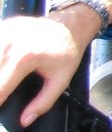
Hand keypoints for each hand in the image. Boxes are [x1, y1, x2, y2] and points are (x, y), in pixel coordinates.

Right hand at [0, 12, 94, 126]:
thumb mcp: (61, 80)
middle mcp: (10, 43)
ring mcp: (5, 32)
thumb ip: (43, 103)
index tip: (0, 105)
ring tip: (8, 77)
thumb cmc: (68, 51)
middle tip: (6, 90)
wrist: (72, 24)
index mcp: (24, 58)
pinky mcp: (4, 26)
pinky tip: (6, 63)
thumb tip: (26, 120)